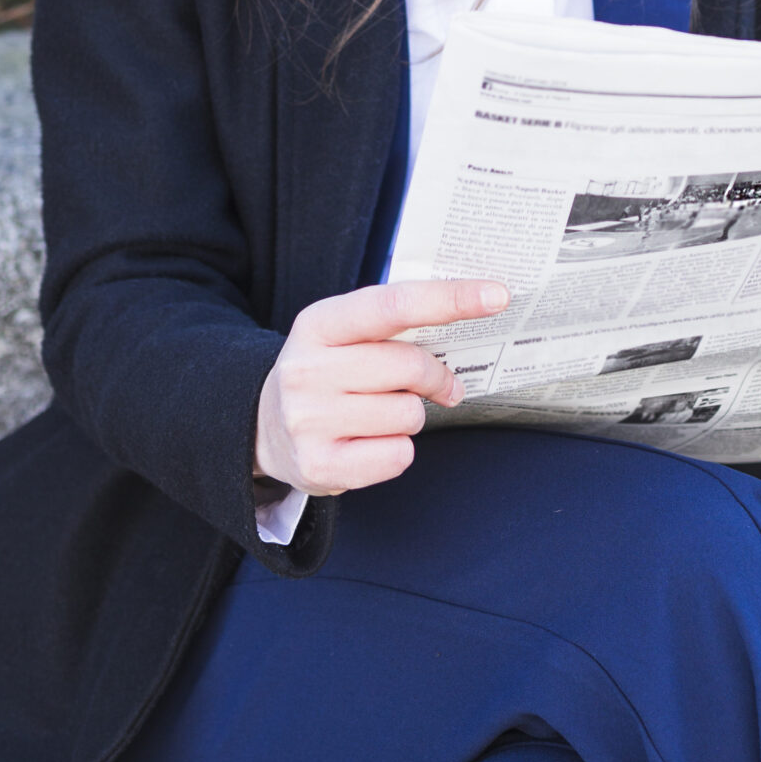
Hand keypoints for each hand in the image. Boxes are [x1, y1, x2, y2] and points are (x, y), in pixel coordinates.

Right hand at [254, 278, 509, 497]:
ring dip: (410, 415)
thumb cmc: (326, 372)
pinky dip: (398, 449)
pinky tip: (371, 442)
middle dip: (435, 377)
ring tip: (381, 414)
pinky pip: (397, 455)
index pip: (393, 304)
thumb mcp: (343, 334)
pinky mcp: (318, 466)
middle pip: (409, 366)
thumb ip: (394, 324)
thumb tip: (470, 318)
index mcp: (318, 324)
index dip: (450, 299)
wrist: (263, 426)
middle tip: (439, 385)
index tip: (497, 295)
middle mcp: (306, 369)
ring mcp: (308, 420)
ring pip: (408, 414)